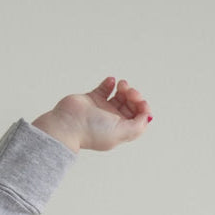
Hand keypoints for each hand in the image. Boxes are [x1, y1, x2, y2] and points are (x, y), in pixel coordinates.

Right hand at [32, 77, 151, 152]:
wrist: (67, 125)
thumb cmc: (91, 131)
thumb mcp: (122, 133)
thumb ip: (139, 126)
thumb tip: (147, 116)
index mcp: (119, 130)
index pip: (139, 117)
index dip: (143, 107)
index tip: (139, 102)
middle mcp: (111, 120)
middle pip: (131, 105)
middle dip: (134, 95)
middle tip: (128, 92)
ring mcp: (101, 109)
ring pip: (120, 95)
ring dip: (125, 87)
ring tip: (120, 85)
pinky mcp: (91, 99)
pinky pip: (105, 88)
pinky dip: (110, 83)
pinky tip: (110, 82)